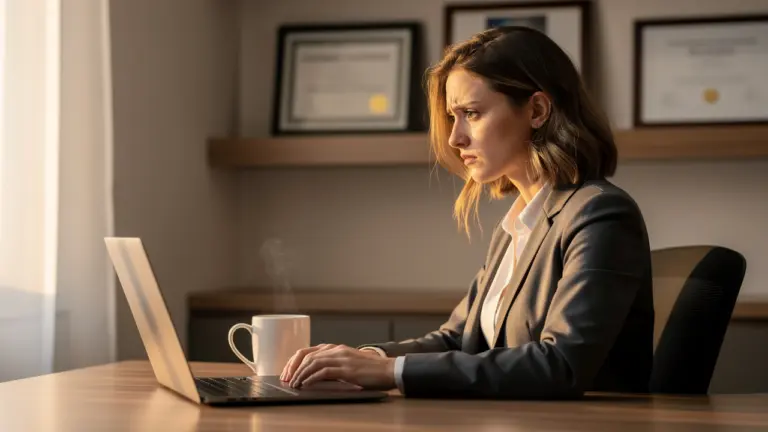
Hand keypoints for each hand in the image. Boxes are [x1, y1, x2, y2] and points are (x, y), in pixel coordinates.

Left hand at [280, 344, 395, 389]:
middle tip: (286, 379)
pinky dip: (312, 378)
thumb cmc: (370, 370)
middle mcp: (336, 350)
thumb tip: (314, 377)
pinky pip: (324, 372)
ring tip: (294, 384)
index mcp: (335, 348)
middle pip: (306, 355)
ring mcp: (341, 358)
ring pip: (313, 362)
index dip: (294, 362)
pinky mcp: (347, 369)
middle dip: (293, 368)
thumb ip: (333, 366)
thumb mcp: (347, 364)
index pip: (307, 351)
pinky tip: (306, 384)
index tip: (287, 373)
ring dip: (300, 374)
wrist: (389, 370)